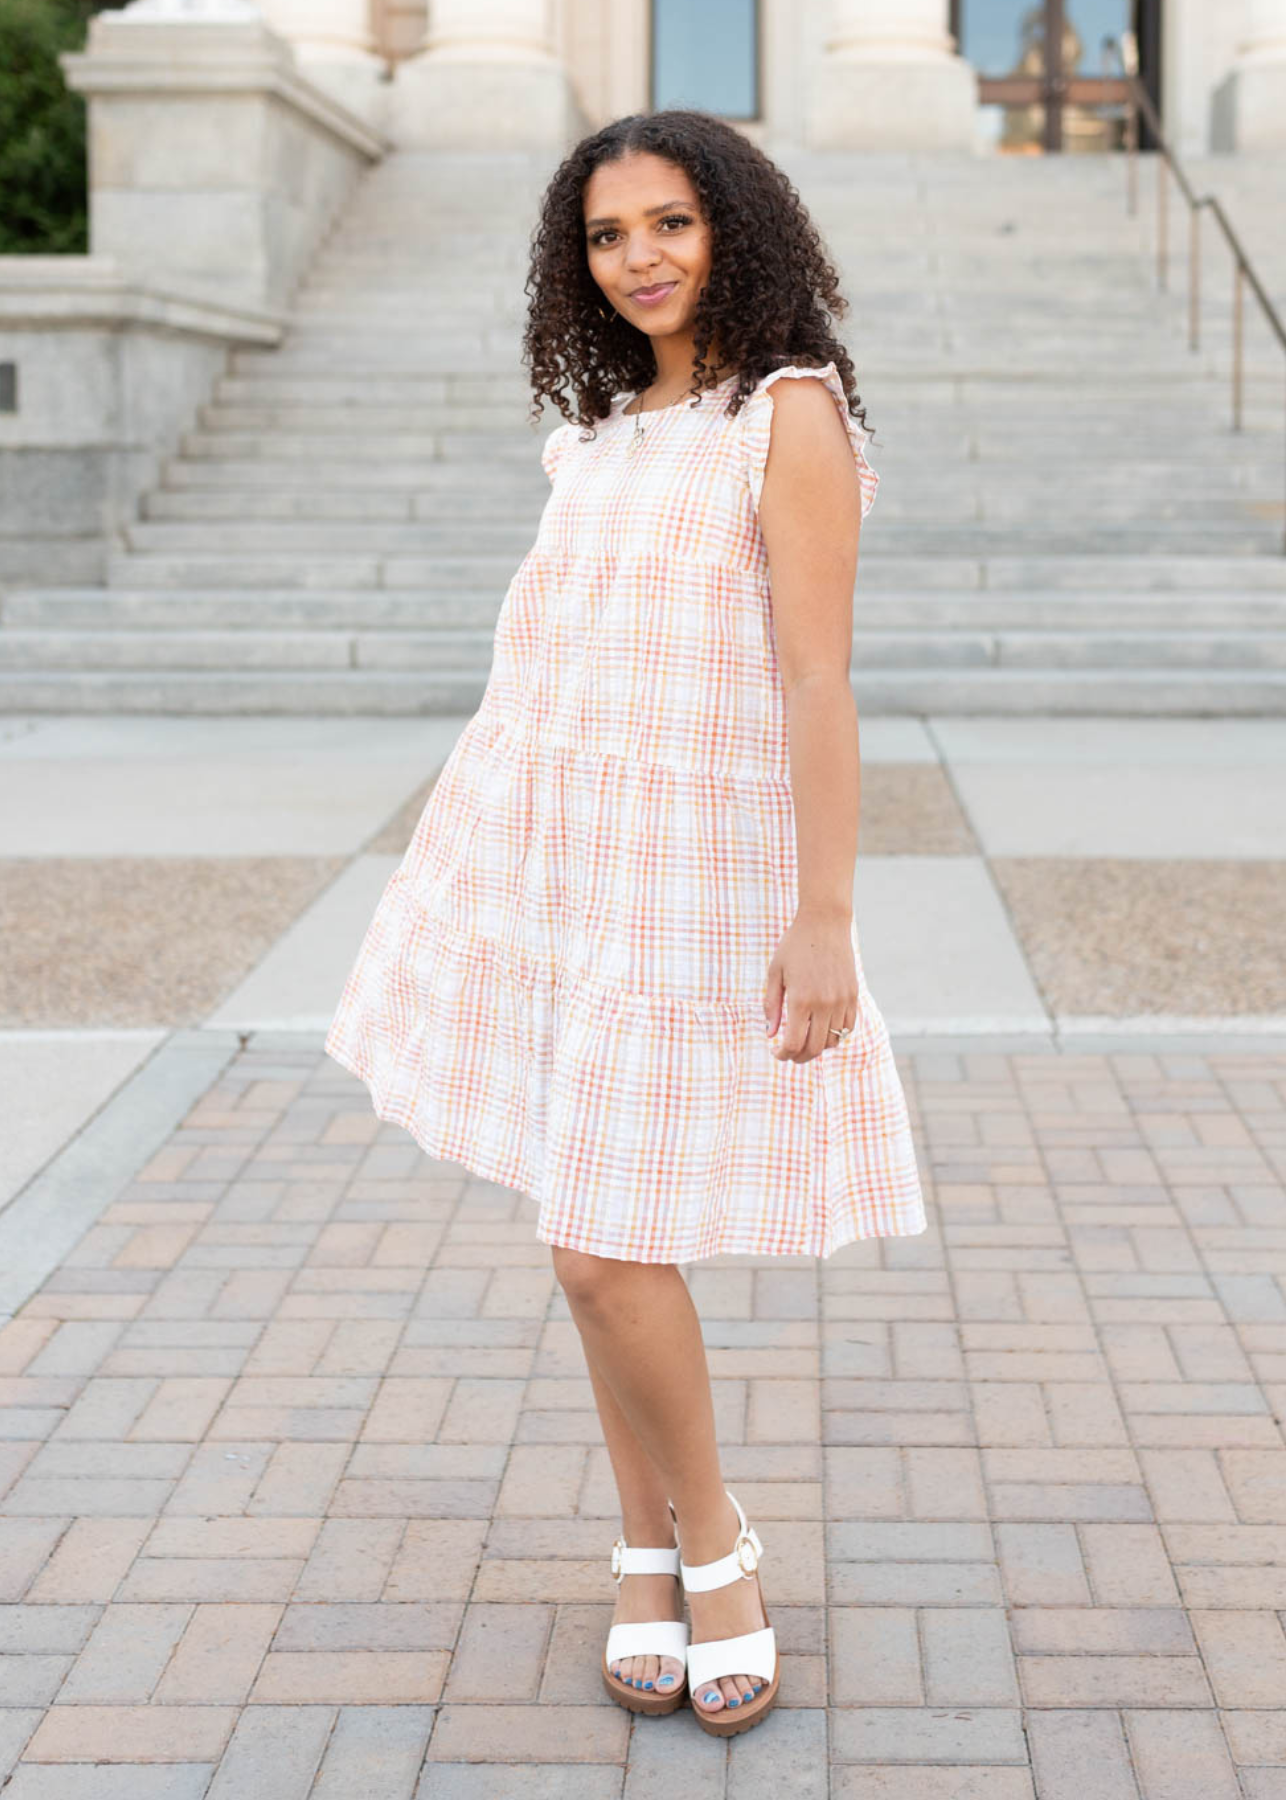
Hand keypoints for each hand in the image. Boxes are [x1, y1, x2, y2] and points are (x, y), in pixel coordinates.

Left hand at [763, 908, 858, 1063]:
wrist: (825, 923)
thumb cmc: (794, 945)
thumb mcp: (775, 973)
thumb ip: (771, 1005)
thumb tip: (770, 1033)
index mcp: (800, 999)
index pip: (793, 1043)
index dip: (783, 1054)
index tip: (776, 1053)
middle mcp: (823, 1004)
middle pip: (814, 1048)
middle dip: (799, 1057)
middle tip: (789, 1054)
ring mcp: (841, 1001)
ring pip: (833, 1041)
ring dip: (818, 1048)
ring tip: (805, 1041)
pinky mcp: (853, 995)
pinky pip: (848, 1027)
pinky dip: (835, 1035)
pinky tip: (822, 1030)